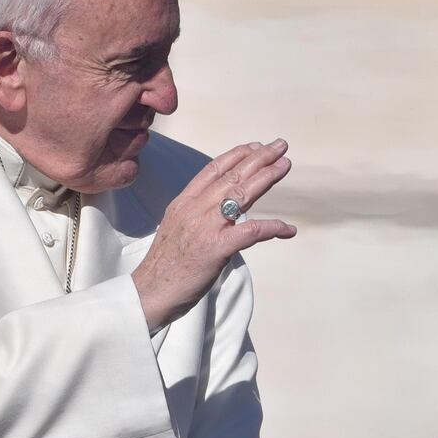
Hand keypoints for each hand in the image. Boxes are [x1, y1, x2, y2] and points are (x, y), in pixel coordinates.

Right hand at [132, 139, 296, 331]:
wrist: (150, 291)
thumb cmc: (165, 265)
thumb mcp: (176, 227)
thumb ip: (196, 213)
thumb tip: (219, 207)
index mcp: (184, 202)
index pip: (213, 169)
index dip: (237, 155)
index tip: (255, 146)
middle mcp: (194, 209)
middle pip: (232, 176)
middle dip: (259, 158)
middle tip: (280, 146)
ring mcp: (205, 227)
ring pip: (241, 194)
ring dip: (267, 177)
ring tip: (285, 165)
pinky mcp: (215, 248)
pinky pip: (250, 232)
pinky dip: (272, 228)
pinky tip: (288, 229)